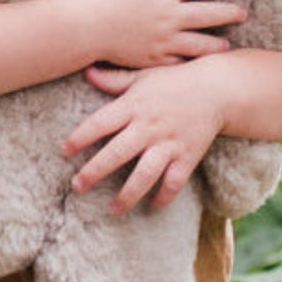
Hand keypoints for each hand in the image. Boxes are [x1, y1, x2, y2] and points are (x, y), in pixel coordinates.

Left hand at [63, 62, 226, 214]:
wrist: (217, 88)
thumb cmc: (175, 81)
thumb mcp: (144, 76)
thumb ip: (114, 80)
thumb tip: (87, 72)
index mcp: (134, 106)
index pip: (101, 123)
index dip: (80, 137)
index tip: (64, 151)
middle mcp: (149, 127)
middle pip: (117, 153)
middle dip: (95, 171)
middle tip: (77, 186)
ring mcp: (169, 144)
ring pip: (145, 174)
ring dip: (128, 194)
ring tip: (113, 209)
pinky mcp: (188, 156)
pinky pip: (174, 182)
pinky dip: (163, 196)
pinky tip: (151, 206)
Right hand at [82, 0, 245, 69]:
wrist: (86, 27)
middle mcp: (171, 16)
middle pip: (210, 14)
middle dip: (229, 13)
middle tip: (242, 14)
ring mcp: (165, 40)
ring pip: (201, 43)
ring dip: (217, 43)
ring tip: (226, 45)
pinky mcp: (155, 58)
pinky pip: (180, 61)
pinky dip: (191, 62)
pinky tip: (199, 63)